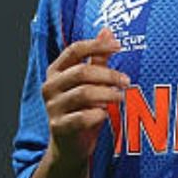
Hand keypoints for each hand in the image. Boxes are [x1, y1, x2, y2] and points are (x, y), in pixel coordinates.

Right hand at [41, 28, 128, 163]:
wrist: (70, 146)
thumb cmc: (82, 109)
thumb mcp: (89, 83)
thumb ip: (97, 59)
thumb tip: (107, 30)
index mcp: (56, 71)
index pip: (74, 50)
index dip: (97, 45)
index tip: (119, 45)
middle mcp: (50, 87)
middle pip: (82, 72)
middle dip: (108, 74)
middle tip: (127, 80)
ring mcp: (52, 107)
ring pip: (84, 94)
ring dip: (107, 94)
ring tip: (122, 97)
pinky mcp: (59, 127)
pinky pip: (83, 117)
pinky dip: (99, 114)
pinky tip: (107, 114)